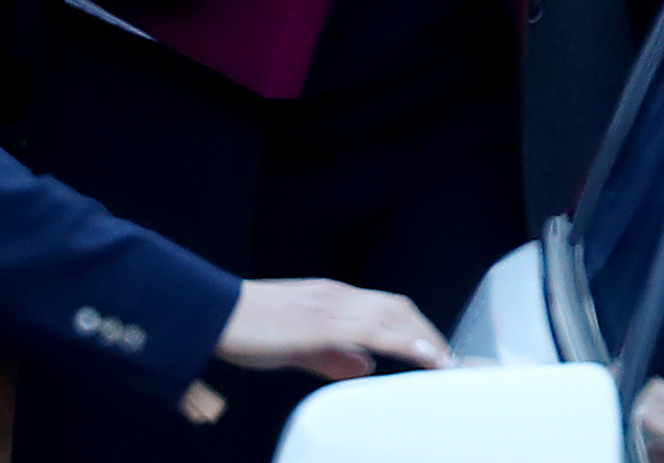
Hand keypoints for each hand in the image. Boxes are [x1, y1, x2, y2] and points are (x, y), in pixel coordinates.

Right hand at [214, 277, 450, 380]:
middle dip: (427, 333)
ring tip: (445, 362)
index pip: (388, 307)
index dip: (416, 327)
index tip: (436, 349)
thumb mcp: (298, 345)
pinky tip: (421, 355)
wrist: (214, 315)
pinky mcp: (320, 324)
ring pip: (392, 316)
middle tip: (449, 359)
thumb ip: (333, 355)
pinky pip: (372, 331)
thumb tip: (365, 366)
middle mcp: (338, 296)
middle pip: (398, 308)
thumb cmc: (249, 329)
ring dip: (423, 338)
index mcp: (333, 299)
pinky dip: (403, 342)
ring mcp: (331, 307)